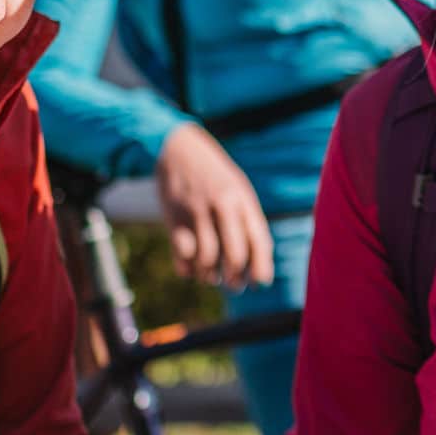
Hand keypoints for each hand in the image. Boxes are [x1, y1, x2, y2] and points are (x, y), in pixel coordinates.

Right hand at [154, 122, 273, 289]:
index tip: (260, 283)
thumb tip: (258, 265)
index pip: (259, 240)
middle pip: (235, 254)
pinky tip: (192, 269)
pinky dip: (187, 269)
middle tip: (235, 286)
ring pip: (207, 259)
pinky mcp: (173, 217)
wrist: (177, 148)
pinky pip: (182, 255)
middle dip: (237, 279)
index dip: (262, 267)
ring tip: (213, 278)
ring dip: (211, 276)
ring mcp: (196, 211)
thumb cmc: (214, 177)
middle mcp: (221, 205)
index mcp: (242, 199)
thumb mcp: (237, 190)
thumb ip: (248, 222)